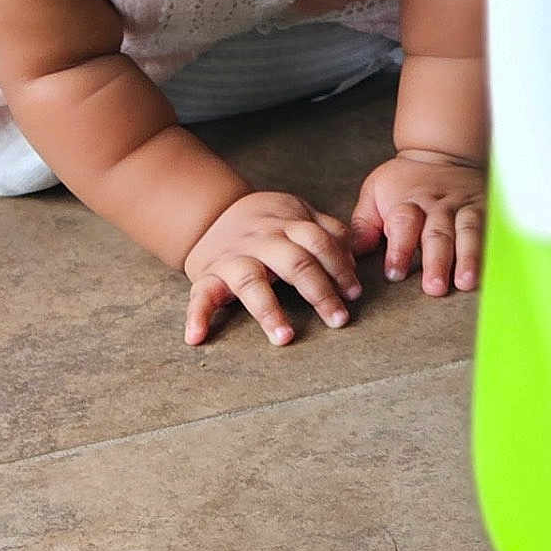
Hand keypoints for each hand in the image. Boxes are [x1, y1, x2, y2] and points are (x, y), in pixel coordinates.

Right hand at [182, 191, 361, 346]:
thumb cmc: (265, 222)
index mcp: (286, 224)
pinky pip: (200, 295)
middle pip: (294, 261)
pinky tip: (196, 337)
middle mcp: (260, 240)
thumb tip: (353, 260)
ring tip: (284, 337)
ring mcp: (233, 258)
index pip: (318, 242)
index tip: (354, 293)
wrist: (210, 213)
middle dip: (319, 291)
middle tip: (338, 319)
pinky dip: (196, 316)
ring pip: (251, 281)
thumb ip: (326, 231)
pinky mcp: (207, 276)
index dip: (339, 266)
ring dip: (268, 310)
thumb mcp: (296, 214)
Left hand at [350, 153, 484, 294]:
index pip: (404, 224)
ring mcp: (463, 207)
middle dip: (436, 261)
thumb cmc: (403, 181)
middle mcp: (437, 205)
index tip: (394, 273)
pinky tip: (492, 270)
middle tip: (434, 288)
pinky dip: (491, 249)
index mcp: (407, 202)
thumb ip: (364, 224)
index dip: (399, 249)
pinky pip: (490, 229)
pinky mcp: (483, 209)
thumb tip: (352, 253)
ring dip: (468, 258)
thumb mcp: (375, 192)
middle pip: (437, 233)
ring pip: (467, 232)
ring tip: (465, 282)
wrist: (440, 151)